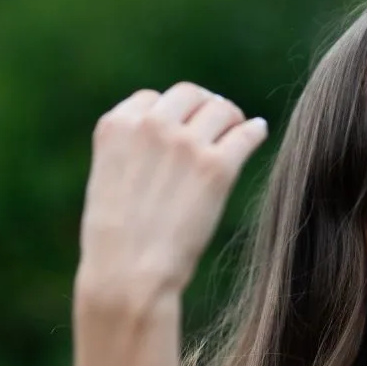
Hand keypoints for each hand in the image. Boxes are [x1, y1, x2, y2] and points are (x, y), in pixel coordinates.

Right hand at [78, 83, 268, 297]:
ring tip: (237, 132)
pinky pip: (247, 133)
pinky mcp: (217, 167)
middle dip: (204, 106)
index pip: (152, 99)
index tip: (182, 130)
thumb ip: (132, 150)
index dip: (170, 115)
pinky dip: (255, 131)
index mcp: (116, 125)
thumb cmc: (117, 237)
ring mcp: (186, 144)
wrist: (129, 271)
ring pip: (221, 109)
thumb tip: (170, 135)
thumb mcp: (108, 178)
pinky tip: (258, 133)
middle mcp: (151, 125)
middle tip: (218, 124)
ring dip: (231, 119)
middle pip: (190, 94)